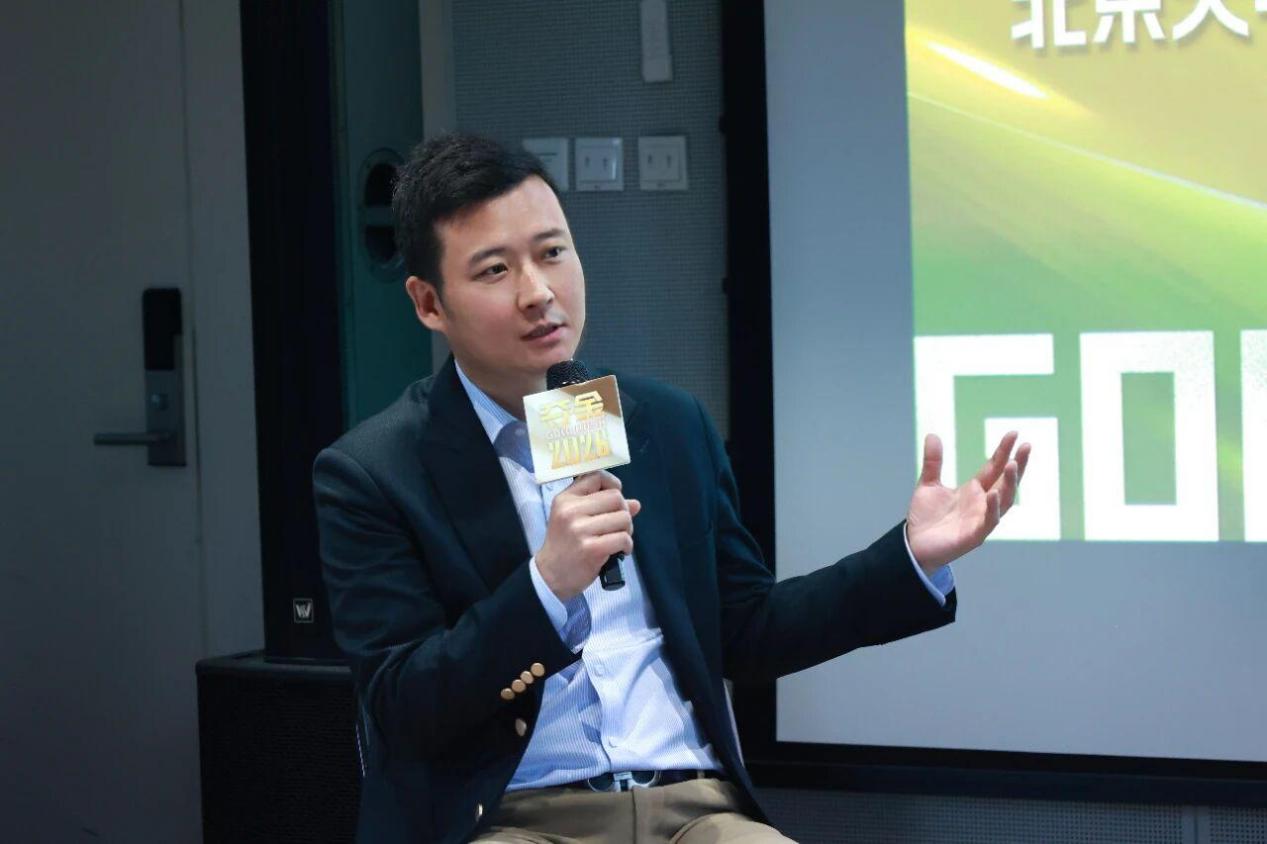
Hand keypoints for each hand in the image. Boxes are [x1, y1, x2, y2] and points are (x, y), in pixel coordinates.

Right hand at [536, 470, 641, 601]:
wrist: (551, 575)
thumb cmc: (565, 544)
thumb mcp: (573, 519)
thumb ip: (601, 506)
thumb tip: (635, 504)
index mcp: (565, 499)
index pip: (596, 476)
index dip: (612, 484)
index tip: (615, 499)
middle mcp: (571, 511)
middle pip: (615, 497)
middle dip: (623, 511)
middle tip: (618, 526)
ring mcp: (580, 530)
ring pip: (623, 517)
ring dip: (627, 530)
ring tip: (618, 539)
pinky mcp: (592, 549)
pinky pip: (623, 538)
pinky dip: (627, 545)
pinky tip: (620, 551)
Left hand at [906, 432, 1030, 573]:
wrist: (914, 545)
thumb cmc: (926, 517)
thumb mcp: (928, 484)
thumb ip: (933, 462)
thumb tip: (932, 434)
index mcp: (974, 490)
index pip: (994, 467)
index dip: (1004, 451)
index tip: (1014, 434)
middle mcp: (982, 503)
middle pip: (1006, 482)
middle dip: (1017, 465)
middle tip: (1026, 446)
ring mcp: (981, 519)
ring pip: (1003, 501)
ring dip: (1009, 484)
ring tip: (1013, 464)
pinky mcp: (974, 536)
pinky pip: (989, 522)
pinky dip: (992, 508)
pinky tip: (993, 494)